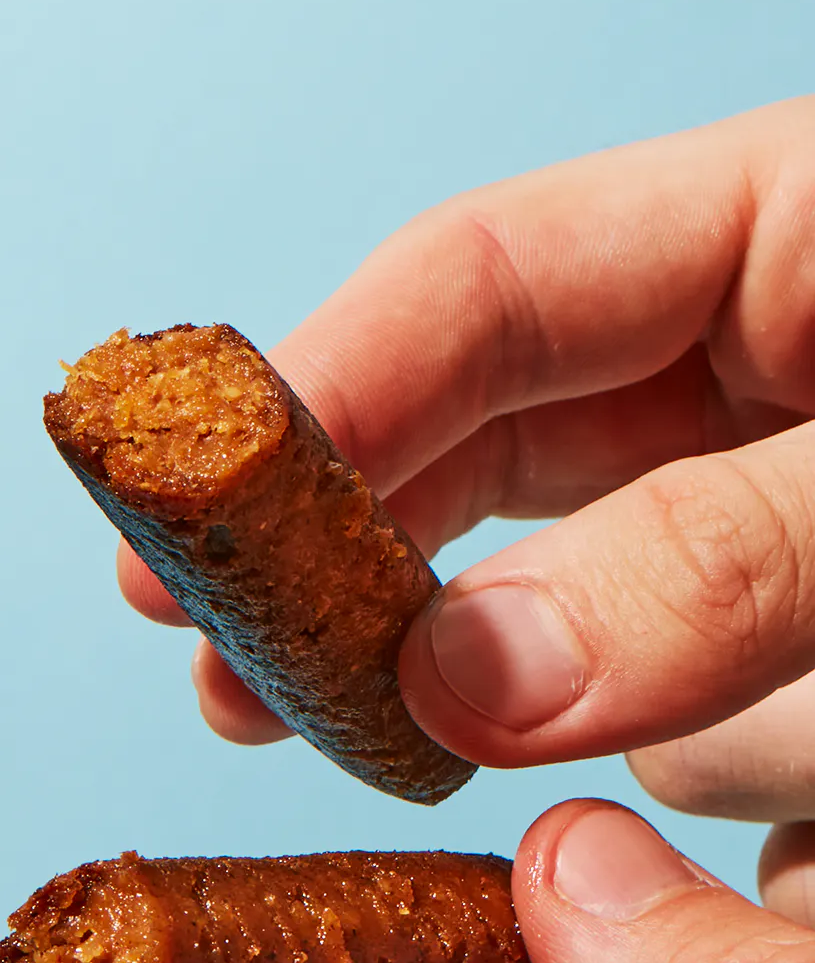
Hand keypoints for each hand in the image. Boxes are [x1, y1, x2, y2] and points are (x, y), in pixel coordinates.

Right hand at [118, 97, 814, 767]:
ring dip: (394, 627)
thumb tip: (465, 680)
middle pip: (467, 411)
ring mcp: (736, 475)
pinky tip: (447, 730)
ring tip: (276, 705)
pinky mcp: (748, 597)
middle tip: (210, 645)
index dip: (328, 390)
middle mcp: (732, 346)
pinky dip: (517, 689)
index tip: (205, 508)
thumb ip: (715, 564)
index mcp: (780, 232)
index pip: (490, 278)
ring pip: (516, 532)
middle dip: (323, 532)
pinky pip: (605, 634)